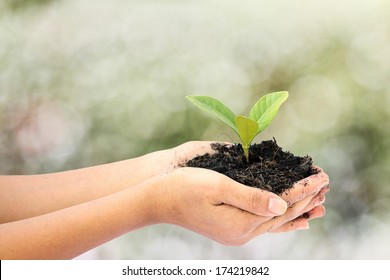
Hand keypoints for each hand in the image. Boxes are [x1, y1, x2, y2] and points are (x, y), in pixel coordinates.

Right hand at [151, 166, 328, 245]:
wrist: (158, 200)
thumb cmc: (184, 187)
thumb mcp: (218, 187)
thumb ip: (251, 198)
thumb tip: (282, 207)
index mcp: (241, 223)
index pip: (282, 205)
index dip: (303, 189)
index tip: (322, 175)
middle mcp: (242, 233)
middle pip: (283, 215)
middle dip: (306, 197)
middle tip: (327, 182)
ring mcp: (236, 233)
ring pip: (276, 222)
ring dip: (298, 209)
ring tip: (320, 203)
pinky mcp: (231, 228)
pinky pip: (265, 225)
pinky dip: (282, 220)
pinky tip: (293, 220)